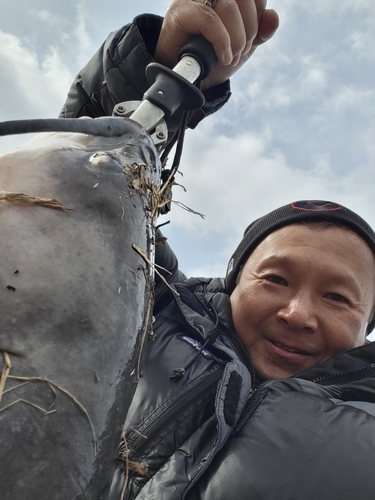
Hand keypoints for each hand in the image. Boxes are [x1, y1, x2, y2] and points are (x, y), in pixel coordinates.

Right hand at [155, 0, 278, 89]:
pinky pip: (209, 20)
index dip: (258, 14)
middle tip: (240, 51)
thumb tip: (273, 16)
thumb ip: (260, 32)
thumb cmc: (210, 60)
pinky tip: (223, 57)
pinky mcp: (180, 13)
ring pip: (228, 6)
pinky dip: (221, 41)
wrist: (186, 79)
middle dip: (249, 30)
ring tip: (230, 58)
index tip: (251, 38)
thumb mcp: (242, 46)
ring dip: (236, 39)